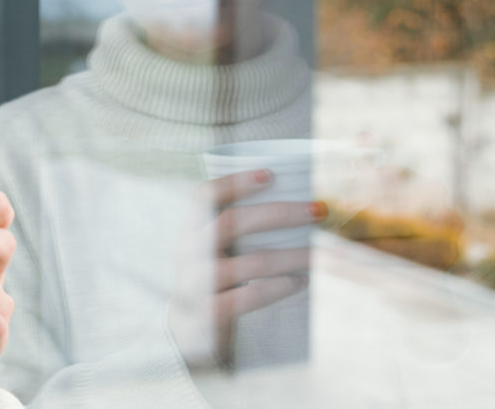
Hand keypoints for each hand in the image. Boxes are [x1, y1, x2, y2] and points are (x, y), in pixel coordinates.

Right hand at [169, 170, 325, 369]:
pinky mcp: (207, 313)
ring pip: (248, 262)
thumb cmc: (214, 279)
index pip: (204, 196)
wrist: (186, 330)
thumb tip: (295, 209)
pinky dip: (276, 288)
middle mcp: (188, 251)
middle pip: (230, 222)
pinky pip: (246, 297)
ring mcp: (195, 283)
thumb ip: (236, 231)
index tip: (271, 175)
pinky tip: (298, 283)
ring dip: (290, 255)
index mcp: (190, 229)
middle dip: (279, 213)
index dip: (234, 182)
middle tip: (318, 210)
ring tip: (318, 253)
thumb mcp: (214, 250)